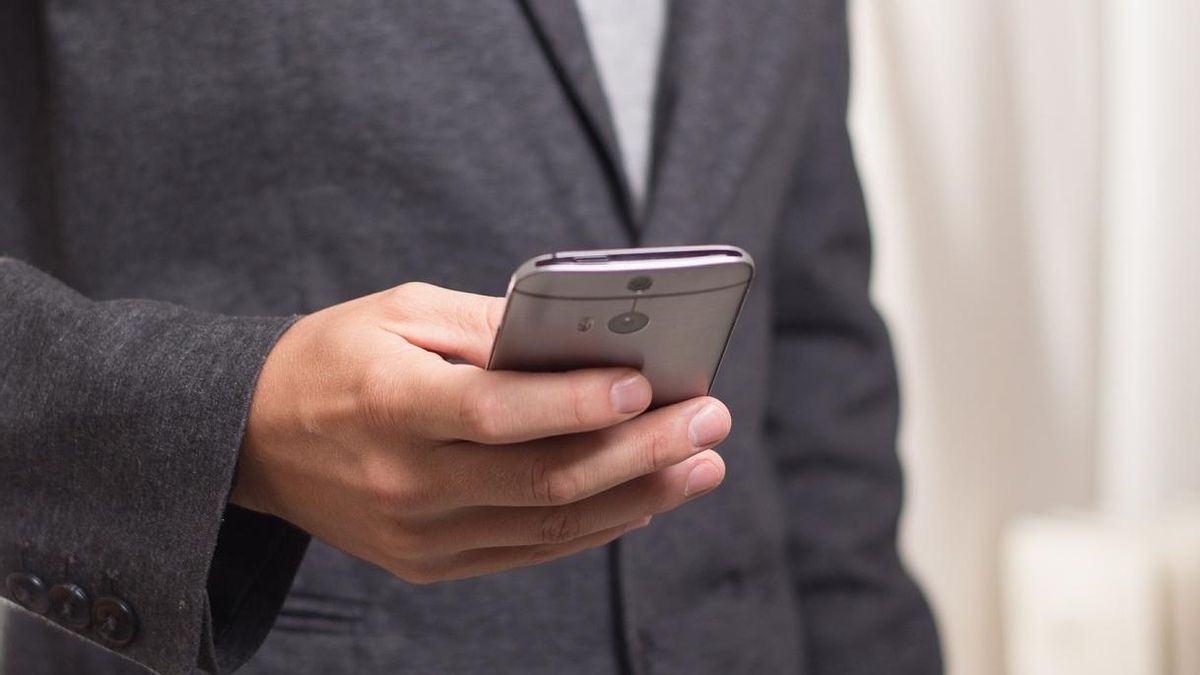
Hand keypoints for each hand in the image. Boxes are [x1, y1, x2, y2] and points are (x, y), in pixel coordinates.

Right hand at [233, 282, 729, 582]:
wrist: (254, 439)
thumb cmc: (333, 356)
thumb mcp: (399, 311)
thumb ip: (489, 328)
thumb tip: (581, 339)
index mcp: (390, 404)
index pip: (496, 413)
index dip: (576, 404)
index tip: (648, 387)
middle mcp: (406, 482)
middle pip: (543, 479)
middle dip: (640, 451)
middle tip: (710, 420)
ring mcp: (419, 535)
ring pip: (549, 526)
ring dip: (638, 495)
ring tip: (701, 464)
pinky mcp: (430, 562)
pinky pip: (529, 552)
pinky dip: (594, 527)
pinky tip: (644, 498)